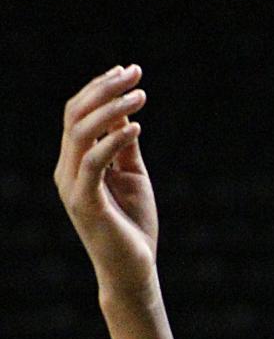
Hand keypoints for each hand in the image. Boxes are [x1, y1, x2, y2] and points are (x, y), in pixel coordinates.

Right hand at [55, 65, 158, 303]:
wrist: (132, 268)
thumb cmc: (133, 223)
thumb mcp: (131, 175)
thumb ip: (123, 146)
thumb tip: (124, 112)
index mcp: (76, 162)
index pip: (78, 115)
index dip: (99, 89)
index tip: (128, 70)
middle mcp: (67, 170)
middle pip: (75, 116)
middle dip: (104, 89)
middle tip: (134, 72)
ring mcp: (72, 186)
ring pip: (80, 134)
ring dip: (111, 109)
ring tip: (141, 95)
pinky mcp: (84, 203)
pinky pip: (93, 164)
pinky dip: (113, 141)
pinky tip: (136, 127)